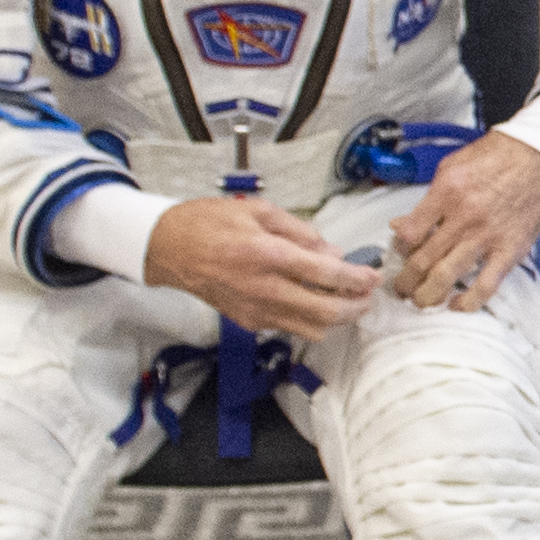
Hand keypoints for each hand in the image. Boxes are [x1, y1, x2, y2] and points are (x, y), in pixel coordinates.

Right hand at [146, 198, 378, 339]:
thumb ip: (301, 231)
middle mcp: (265, 288)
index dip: (358, 278)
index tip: (372, 277)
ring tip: (346, 302)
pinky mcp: (247, 321)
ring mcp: (255, 309)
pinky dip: (309, 321)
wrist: (167, 247)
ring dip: (336, 319)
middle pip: (327, 311)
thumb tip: (332, 252)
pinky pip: (289, 328)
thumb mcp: (259, 211)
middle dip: (356, 307)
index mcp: (269, 255)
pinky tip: (313, 304)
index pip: (328, 274)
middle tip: (367, 296)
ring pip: (312, 328)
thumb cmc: (208, 224)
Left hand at [386, 131, 539, 311]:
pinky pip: (486, 286)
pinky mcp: (510, 251)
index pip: (409, 234)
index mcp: (446, 192)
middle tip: (402, 289)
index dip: (399, 250)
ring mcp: (488, 236)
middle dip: (406, 281)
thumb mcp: (451, 168)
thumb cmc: (495, 159)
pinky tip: (456, 305)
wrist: (538, 158)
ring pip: (447, 276)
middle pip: (422, 260)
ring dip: (427, 295)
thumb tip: (400, 226)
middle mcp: (464, 216)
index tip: (400, 255)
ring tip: (420, 301)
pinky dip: (467, 302)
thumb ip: (426, 200)